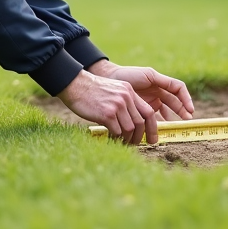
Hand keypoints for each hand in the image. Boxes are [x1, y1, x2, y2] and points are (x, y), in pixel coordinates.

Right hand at [56, 61, 193, 144]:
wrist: (75, 84)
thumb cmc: (92, 91)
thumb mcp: (113, 90)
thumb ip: (124, 102)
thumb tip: (132, 123)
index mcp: (129, 92)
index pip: (148, 112)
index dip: (152, 128)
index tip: (151, 139)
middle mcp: (126, 97)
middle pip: (140, 123)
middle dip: (138, 137)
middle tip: (133, 143)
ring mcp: (117, 105)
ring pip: (129, 129)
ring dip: (126, 139)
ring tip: (120, 141)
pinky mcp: (107, 114)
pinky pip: (117, 131)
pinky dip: (115, 138)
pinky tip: (110, 138)